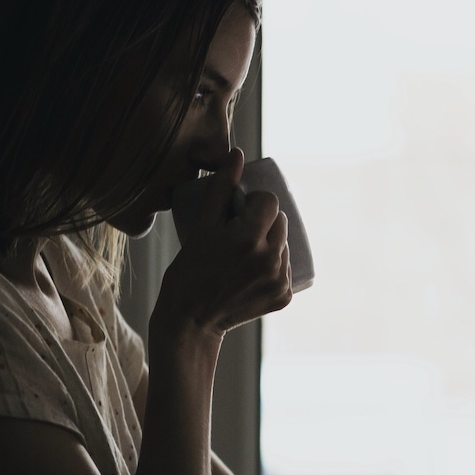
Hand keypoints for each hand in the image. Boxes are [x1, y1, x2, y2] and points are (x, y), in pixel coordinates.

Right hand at [154, 148, 292, 337]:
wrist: (190, 320)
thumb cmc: (188, 271)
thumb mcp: (201, 227)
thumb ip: (220, 189)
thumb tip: (238, 154)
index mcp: (248, 238)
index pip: (270, 202)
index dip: (256, 202)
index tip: (241, 210)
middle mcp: (270, 259)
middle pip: (281, 222)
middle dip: (264, 221)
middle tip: (240, 232)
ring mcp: (279, 281)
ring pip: (285, 245)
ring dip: (271, 243)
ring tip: (246, 252)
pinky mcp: (284, 297)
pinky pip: (286, 269)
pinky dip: (274, 266)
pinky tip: (254, 271)